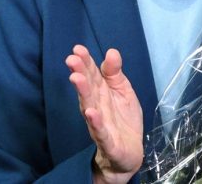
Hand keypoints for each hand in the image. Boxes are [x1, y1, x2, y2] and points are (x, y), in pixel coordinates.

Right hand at [66, 45, 142, 183]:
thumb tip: (111, 51)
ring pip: (89, 106)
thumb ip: (115, 73)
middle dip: (80, 73)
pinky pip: (100, 131)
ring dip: (83, 93)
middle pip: (87, 88)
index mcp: (101, 92)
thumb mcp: (123, 91)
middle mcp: (96, 105)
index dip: (85, 62)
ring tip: (77, 78)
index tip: (77, 48)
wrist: (130, 152)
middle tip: (71, 60)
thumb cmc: (123, 118)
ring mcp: (99, 123)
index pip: (92, 75)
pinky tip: (91, 112)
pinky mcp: (107, 140)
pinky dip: (95, 122)